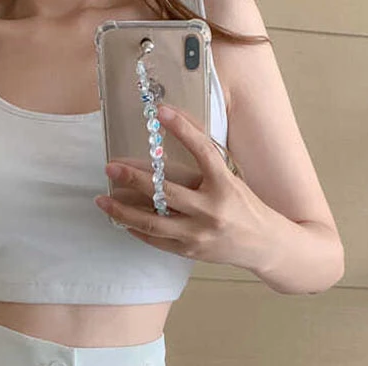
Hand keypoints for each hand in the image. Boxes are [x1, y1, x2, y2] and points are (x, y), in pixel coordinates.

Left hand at [94, 103, 273, 270]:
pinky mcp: (191, 251)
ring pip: (153, 222)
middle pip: (167, 192)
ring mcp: (199, 234)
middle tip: (110, 167)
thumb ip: (206, 160)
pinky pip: (157, 240)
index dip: (182, 129)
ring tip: (103, 199)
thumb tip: (176, 127)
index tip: (160, 111)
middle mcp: (212, 210)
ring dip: (124, 210)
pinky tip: (121, 219)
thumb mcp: (232, 179)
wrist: (264, 245)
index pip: (203, 151)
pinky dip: (136, 229)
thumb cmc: (245, 207)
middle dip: (134, 178)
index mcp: (226, 186)